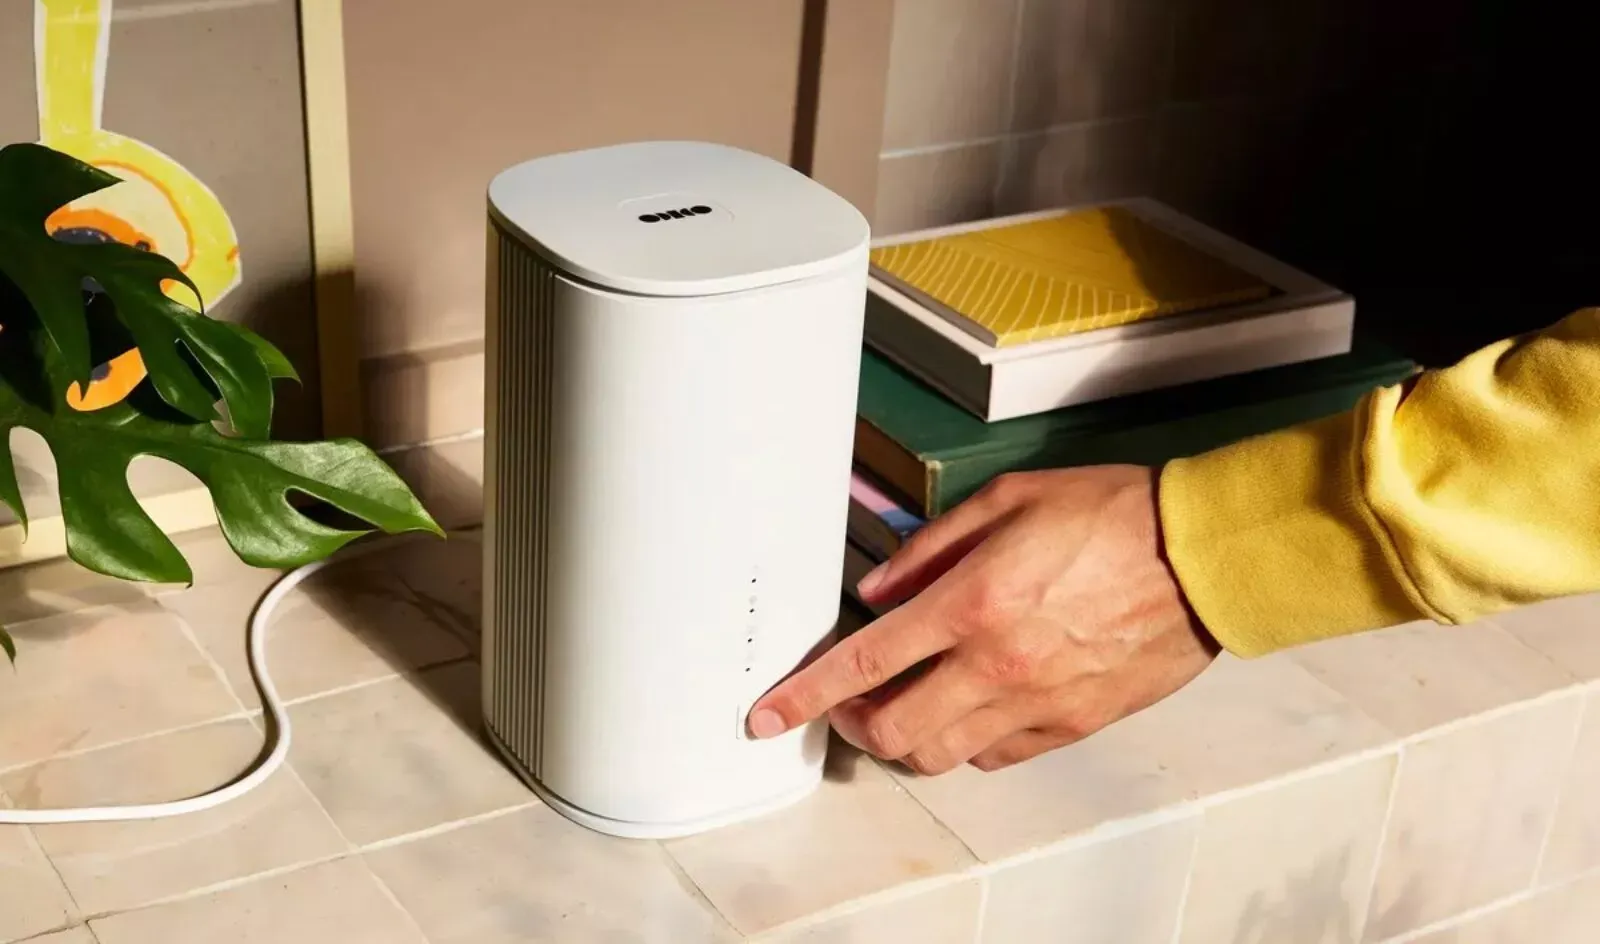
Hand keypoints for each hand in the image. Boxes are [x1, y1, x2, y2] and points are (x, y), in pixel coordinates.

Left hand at [746, 466, 1218, 772]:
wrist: (1202, 556)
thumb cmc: (1114, 515)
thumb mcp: (1008, 501)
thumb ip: (930, 548)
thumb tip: (878, 588)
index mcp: (973, 603)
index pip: (864, 664)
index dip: (805, 695)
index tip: (769, 715)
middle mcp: (998, 665)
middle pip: (893, 730)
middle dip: (852, 724)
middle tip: (848, 702)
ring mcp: (1036, 704)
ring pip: (940, 755)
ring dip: (905, 739)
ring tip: (903, 707)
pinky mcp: (1071, 725)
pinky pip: (996, 757)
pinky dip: (966, 743)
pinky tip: (967, 709)